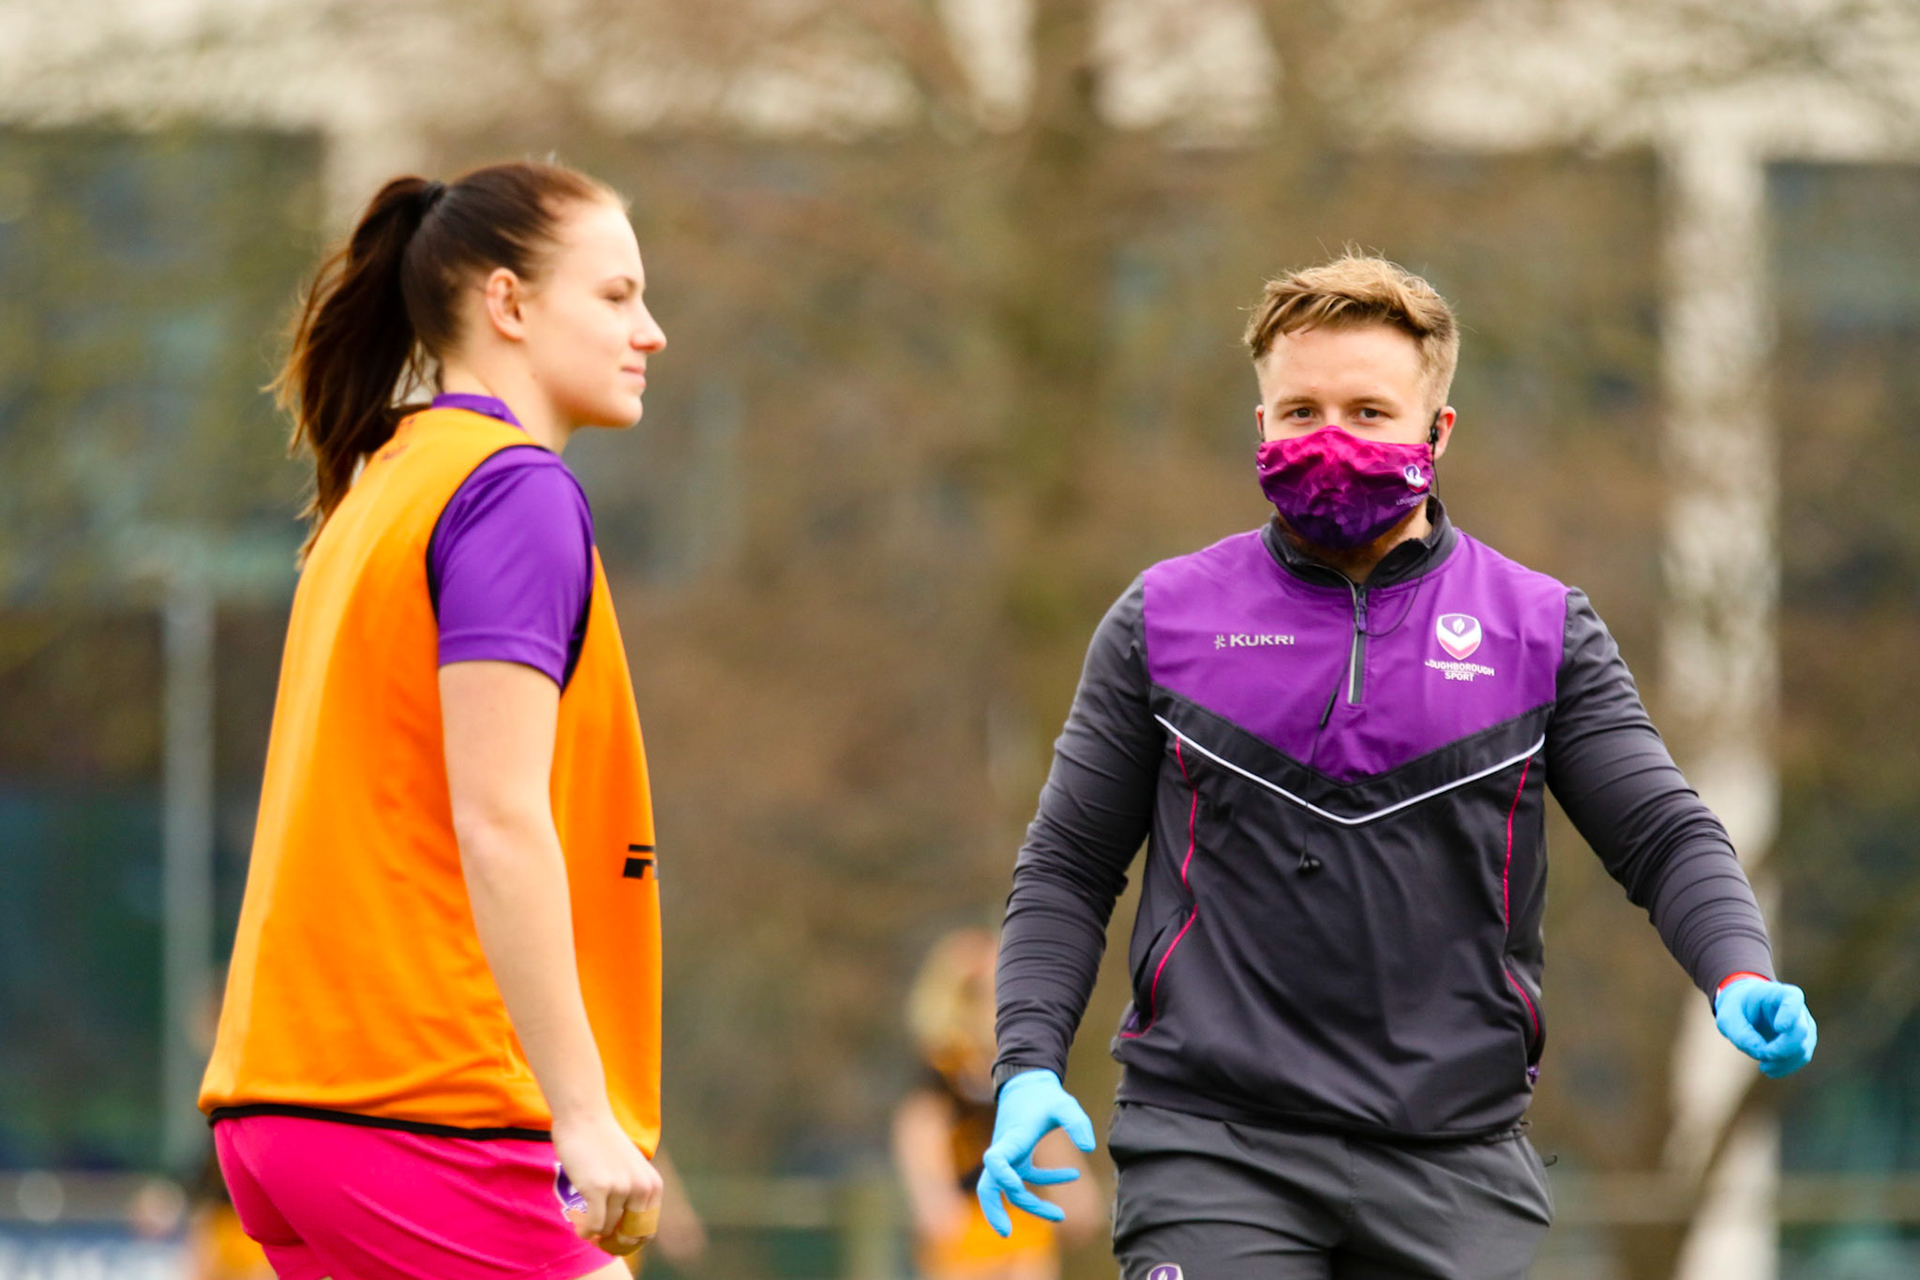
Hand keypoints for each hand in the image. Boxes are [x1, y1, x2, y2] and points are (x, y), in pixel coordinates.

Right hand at [552, 1111, 663, 1252]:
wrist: (584, 1118)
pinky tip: (575, 1217)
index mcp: (653, 1185)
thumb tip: (624, 1235)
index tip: (610, 1237)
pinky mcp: (599, 1189)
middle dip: (611, 1241)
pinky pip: (593, 1226)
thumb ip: (633, 1196)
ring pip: (606, 1229)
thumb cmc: (603, 1144)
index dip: (627, 1240)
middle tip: (594, 1233)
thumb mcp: (630, 1170)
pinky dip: (584, 1229)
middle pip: (629, 1236)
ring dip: (592, 1230)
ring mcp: (621, 1188)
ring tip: (580, 1215)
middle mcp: (642, 1188)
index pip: (646, 1231)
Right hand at [976, 1070, 1096, 1237]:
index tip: (1016, 1187)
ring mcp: (1009, 1155)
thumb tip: (1089, 1148)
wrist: (1029, 1081)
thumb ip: (1076, 1123)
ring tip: (1059, 1217)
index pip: (995, 1162)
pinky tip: (1073, 1176)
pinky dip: (1046, 1182)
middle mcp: (1005, 1151)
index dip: (1001, 1177)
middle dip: (994, 1211)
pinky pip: (1026, 1178)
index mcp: (1011, 1139)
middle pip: (988, 1187)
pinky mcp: (1018, 1155)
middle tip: (1007, 1233)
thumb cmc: (1044, 1094)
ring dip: (1030, 1205)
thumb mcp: (1064, 1104)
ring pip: (1008, 1190)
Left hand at [1715, 977, 1817, 1077]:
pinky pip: (1801, 1058)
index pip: (1793, 999)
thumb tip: (1762, 1054)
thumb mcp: (1728, 1018)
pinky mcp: (1802, 1042)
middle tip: (1763, 1055)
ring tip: (1763, 1067)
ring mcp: (1804, 1026)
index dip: (1790, 1014)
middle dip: (1781, 1048)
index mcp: (1780, 994)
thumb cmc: (1736, 1008)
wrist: (1744, 1008)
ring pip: (1803, 1048)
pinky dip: (1786, 1067)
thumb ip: (1741, 1035)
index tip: (1780, 1027)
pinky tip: (1769, 1070)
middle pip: (1800, 1032)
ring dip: (1783, 1062)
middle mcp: (1798, 1009)